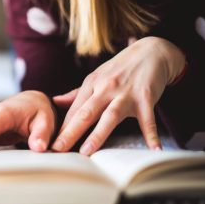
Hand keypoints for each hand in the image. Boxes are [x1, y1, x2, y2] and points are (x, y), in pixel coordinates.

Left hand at [51, 36, 185, 154]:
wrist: (152, 51)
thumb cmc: (120, 69)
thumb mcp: (97, 77)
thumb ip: (77, 93)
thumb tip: (54, 101)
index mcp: (92, 84)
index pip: (73, 110)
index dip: (61, 128)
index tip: (51, 144)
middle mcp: (106, 88)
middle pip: (85, 113)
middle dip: (70, 132)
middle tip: (57, 149)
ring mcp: (126, 93)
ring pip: (109, 116)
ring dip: (98, 135)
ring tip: (86, 152)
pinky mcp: (146, 97)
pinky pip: (148, 120)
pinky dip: (151, 135)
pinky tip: (153, 150)